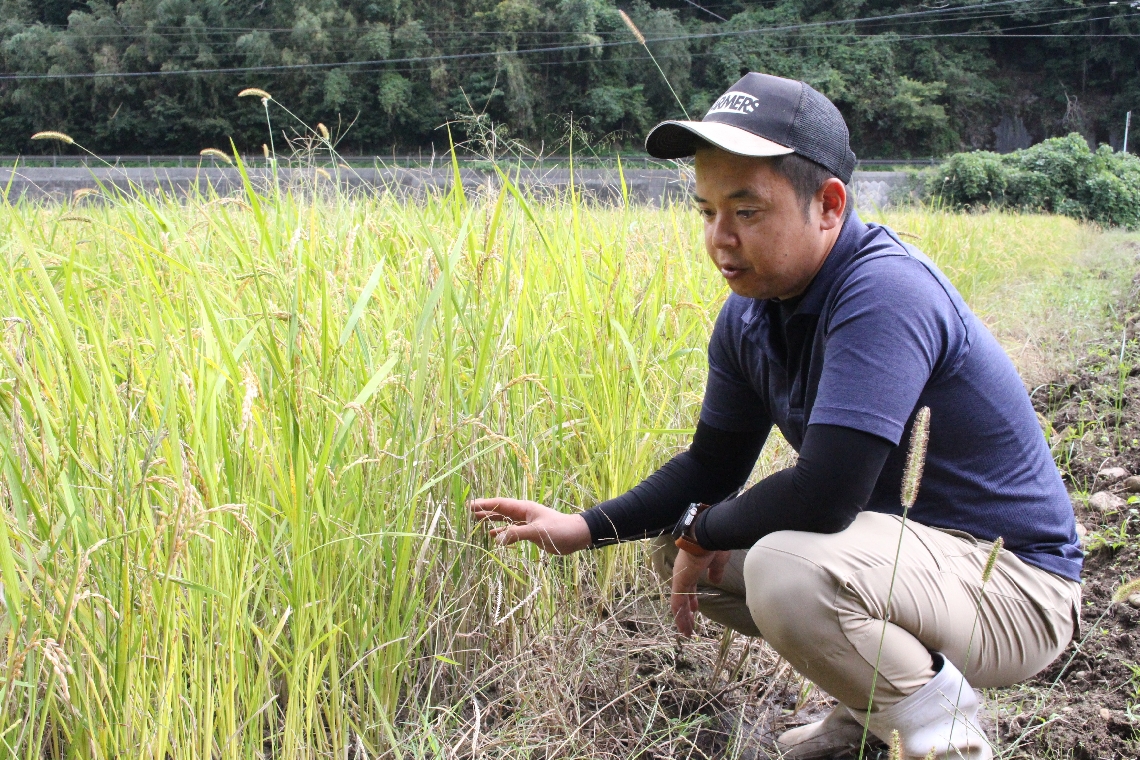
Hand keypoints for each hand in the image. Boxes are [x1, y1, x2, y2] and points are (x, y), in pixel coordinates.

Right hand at [469, 497, 591, 554]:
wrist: (577, 536)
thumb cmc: (560, 529)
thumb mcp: (537, 531)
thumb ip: (516, 534)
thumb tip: (496, 538)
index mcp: (525, 508)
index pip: (501, 504)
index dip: (486, 504)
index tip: (471, 504)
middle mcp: (524, 514)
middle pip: (501, 511)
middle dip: (486, 511)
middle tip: (470, 512)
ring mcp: (527, 523)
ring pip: (505, 521)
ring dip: (492, 522)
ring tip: (477, 522)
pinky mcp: (531, 533)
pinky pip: (512, 531)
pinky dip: (502, 533)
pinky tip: (494, 537)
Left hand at [671, 549, 730, 636]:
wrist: (709, 534)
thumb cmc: (715, 544)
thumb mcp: (718, 562)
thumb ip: (716, 571)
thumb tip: (716, 579)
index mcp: (691, 568)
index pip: (689, 588)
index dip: (691, 600)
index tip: (695, 609)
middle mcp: (683, 574)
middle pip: (682, 597)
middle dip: (686, 613)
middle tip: (689, 626)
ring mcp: (680, 578)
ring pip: (678, 603)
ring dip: (683, 619)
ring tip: (686, 632)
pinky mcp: (680, 582)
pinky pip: (677, 603)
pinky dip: (680, 616)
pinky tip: (684, 627)